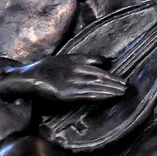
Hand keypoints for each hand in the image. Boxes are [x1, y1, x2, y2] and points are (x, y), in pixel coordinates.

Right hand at [0, 52, 127, 103]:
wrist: (29, 77)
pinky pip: (86, 94)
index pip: (98, 68)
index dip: (111, 75)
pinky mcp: (66, 94)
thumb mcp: (67, 58)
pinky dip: (99, 94)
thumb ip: (85, 59)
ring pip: (95, 85)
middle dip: (114, 83)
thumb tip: (106, 61)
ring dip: (110, 89)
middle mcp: (75, 71)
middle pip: (99, 77)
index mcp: (75, 62)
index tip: (123, 80)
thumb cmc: (47, 68)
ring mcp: (71, 82)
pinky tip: (108, 97)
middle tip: (127, 87)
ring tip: (121, 92)